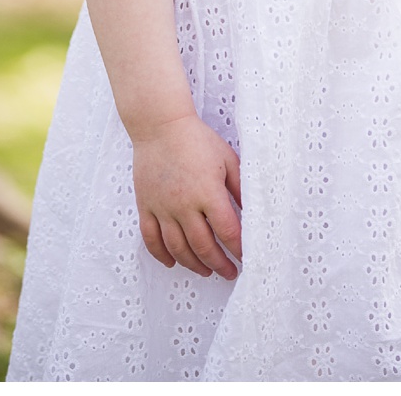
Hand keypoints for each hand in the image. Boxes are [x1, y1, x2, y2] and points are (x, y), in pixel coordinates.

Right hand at [131, 113, 242, 278]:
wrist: (161, 128)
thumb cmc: (199, 141)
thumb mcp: (228, 160)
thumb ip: (240, 186)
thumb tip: (254, 209)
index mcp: (208, 193)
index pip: (227, 230)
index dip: (238, 248)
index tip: (247, 258)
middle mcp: (184, 205)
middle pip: (202, 245)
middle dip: (219, 263)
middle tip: (230, 272)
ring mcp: (162, 208)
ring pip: (177, 248)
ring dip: (193, 264)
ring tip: (206, 271)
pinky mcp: (146, 207)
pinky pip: (151, 239)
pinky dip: (161, 255)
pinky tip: (173, 263)